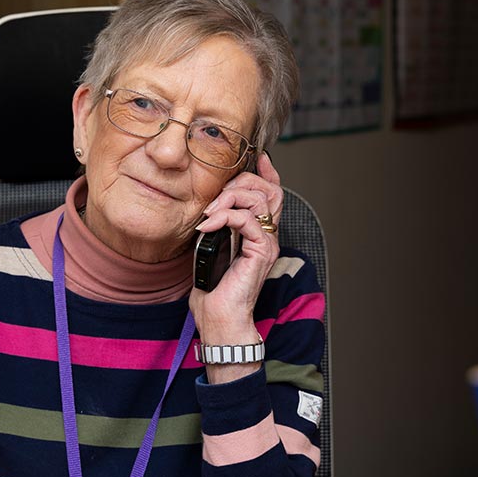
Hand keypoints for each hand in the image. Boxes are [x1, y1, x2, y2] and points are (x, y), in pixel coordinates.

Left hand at [189, 152, 282, 381]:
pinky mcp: (261, 252)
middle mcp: (268, 236)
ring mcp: (267, 243)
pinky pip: (248, 219)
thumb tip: (206, 210)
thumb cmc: (213, 291)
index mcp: (258, 233)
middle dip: (239, 182)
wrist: (219, 319)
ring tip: (209, 214)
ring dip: (229, 198)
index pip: (272, 194)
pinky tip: (209, 226)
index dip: (267, 172)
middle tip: (214, 198)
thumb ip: (215, 228)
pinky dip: (225, 216)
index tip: (256, 157)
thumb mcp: (210, 249)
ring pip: (260, 199)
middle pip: (268, 189)